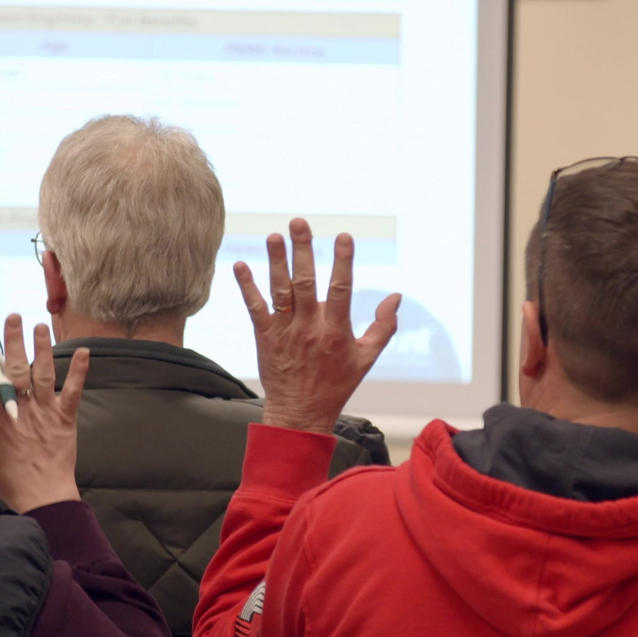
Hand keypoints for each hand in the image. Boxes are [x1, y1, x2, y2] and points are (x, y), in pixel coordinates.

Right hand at [0, 313, 89, 513]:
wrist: (42, 496)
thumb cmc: (6, 475)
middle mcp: (21, 409)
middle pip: (15, 370)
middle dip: (13, 342)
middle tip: (12, 317)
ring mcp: (45, 412)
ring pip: (43, 374)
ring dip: (42, 349)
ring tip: (41, 326)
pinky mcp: (66, 418)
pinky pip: (74, 391)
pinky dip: (80, 371)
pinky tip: (84, 351)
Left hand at [235, 218, 400, 433]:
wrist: (300, 413)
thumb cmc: (336, 385)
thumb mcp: (366, 358)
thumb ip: (383, 327)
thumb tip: (396, 296)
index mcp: (336, 332)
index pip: (341, 290)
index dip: (343, 261)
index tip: (343, 236)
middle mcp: (309, 329)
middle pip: (306, 283)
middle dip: (303, 250)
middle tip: (299, 223)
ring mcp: (285, 332)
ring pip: (280, 291)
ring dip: (276, 262)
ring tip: (274, 235)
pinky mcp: (265, 338)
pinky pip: (255, 308)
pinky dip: (247, 287)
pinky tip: (241, 265)